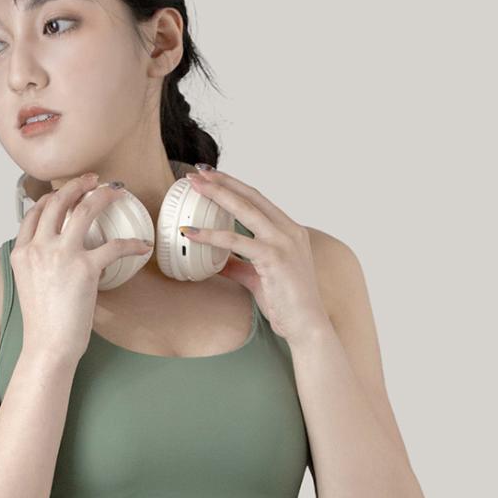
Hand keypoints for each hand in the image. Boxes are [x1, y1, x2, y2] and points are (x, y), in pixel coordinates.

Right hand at [12, 173, 153, 364]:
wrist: (48, 345)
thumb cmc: (43, 323)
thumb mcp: (28, 285)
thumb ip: (38, 264)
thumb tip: (58, 256)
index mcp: (21, 252)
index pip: (34, 213)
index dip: (51, 197)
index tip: (65, 193)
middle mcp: (38, 248)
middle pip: (58, 202)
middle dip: (77, 184)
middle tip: (94, 179)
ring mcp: (61, 255)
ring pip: (84, 210)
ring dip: (103, 195)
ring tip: (117, 191)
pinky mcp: (85, 268)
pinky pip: (114, 246)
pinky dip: (132, 244)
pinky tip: (142, 245)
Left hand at [183, 168, 329, 343]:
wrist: (306, 325)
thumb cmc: (287, 303)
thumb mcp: (258, 278)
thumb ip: (239, 266)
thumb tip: (218, 261)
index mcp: (289, 231)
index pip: (257, 199)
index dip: (233, 185)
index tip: (212, 177)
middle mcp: (289, 230)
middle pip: (250, 196)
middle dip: (222, 180)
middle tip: (196, 172)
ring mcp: (283, 242)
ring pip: (245, 209)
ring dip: (217, 194)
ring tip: (193, 187)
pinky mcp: (274, 258)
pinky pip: (236, 242)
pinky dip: (211, 235)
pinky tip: (191, 232)